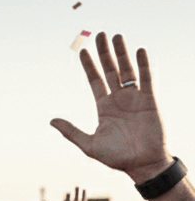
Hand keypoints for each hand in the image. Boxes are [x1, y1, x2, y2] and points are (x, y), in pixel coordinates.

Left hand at [51, 32, 170, 182]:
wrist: (142, 165)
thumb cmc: (117, 158)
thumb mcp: (89, 145)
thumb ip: (71, 131)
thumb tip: (51, 121)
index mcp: (104, 107)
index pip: (95, 81)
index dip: (89, 66)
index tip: (82, 51)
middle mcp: (119, 99)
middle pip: (110, 70)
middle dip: (104, 53)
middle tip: (99, 34)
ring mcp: (134, 98)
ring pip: (127, 70)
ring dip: (122, 53)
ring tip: (116, 36)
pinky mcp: (149, 101)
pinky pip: (146, 79)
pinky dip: (143, 65)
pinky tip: (139, 50)